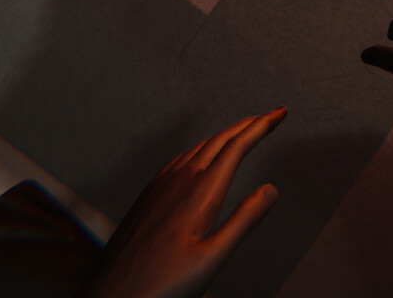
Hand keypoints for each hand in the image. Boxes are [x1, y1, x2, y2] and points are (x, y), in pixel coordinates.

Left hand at [79, 108, 285, 297]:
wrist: (112, 292)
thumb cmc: (162, 282)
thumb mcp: (212, 258)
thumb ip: (243, 221)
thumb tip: (270, 189)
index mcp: (201, 192)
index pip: (237, 147)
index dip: (261, 127)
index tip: (280, 113)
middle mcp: (180, 180)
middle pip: (220, 140)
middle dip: (249, 124)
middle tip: (272, 115)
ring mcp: (161, 184)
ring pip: (200, 147)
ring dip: (226, 135)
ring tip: (244, 132)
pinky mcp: (149, 193)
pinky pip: (180, 158)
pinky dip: (202, 148)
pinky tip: (202, 156)